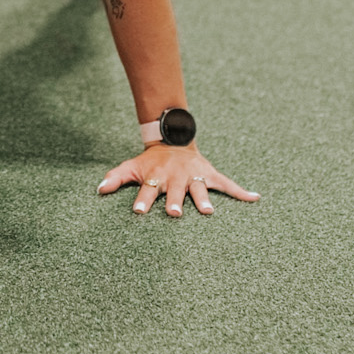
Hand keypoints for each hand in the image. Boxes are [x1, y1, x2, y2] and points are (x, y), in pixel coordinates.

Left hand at [98, 144, 258, 216]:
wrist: (174, 139)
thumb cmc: (151, 161)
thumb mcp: (132, 166)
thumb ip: (116, 177)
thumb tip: (98, 190)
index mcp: (156, 176)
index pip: (147, 189)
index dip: (143, 200)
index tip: (139, 211)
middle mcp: (176, 177)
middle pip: (174, 191)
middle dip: (174, 201)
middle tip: (174, 213)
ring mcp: (194, 175)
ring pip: (199, 188)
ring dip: (203, 199)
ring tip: (209, 212)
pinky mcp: (210, 174)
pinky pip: (228, 184)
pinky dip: (242, 191)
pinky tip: (255, 198)